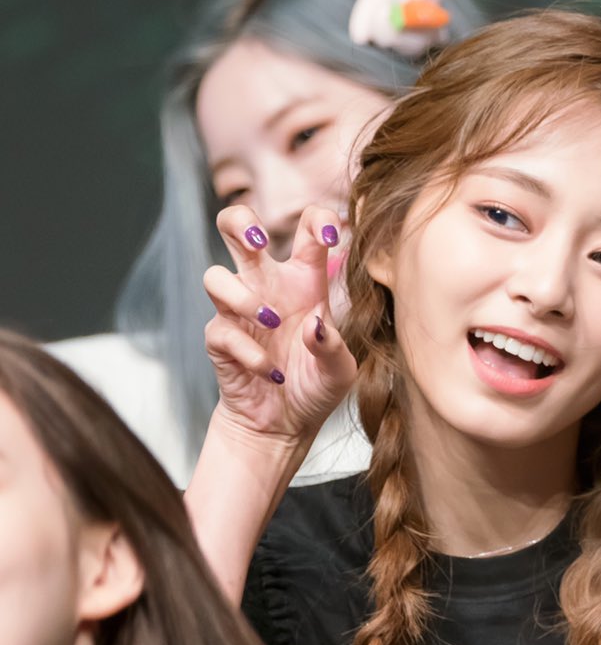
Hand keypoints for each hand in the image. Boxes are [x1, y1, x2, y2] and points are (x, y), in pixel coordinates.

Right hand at [202, 205, 356, 447]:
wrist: (284, 425)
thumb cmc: (315, 386)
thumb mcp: (340, 371)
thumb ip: (333, 346)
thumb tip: (314, 325)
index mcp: (304, 280)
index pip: (306, 229)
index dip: (317, 219)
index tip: (329, 237)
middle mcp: (268, 286)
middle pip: (237, 228)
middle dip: (241, 222)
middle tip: (259, 241)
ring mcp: (238, 310)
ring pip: (214, 276)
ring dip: (242, 297)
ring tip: (271, 321)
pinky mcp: (220, 339)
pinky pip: (221, 331)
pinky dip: (248, 351)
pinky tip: (269, 371)